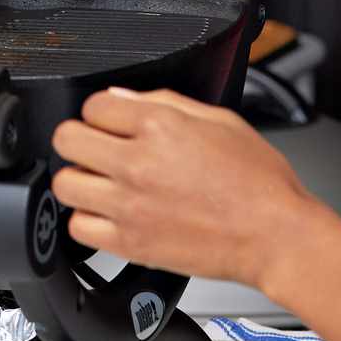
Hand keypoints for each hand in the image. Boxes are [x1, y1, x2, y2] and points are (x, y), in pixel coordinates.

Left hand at [52, 87, 319, 297]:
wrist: (275, 236)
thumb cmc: (260, 183)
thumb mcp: (221, 121)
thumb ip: (167, 102)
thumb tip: (125, 97)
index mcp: (160, 126)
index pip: (94, 105)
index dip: (102, 111)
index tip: (111, 121)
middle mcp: (138, 163)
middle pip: (67, 139)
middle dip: (81, 138)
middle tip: (98, 147)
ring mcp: (130, 205)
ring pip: (65, 184)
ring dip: (80, 179)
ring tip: (102, 181)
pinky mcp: (130, 243)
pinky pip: (78, 227)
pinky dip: (87, 220)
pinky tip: (108, 213)